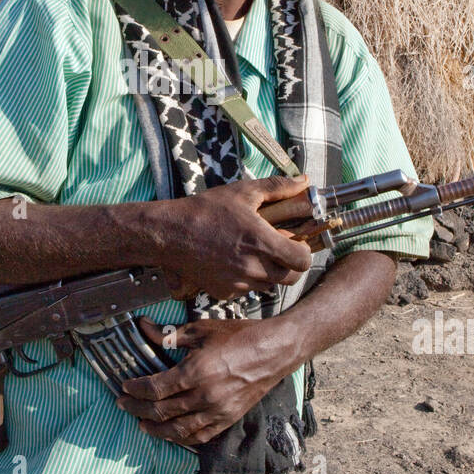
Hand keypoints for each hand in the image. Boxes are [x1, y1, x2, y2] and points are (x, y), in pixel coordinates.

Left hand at [116, 315, 295, 446]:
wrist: (274, 350)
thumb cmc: (238, 336)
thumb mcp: (201, 330)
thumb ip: (168, 335)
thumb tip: (143, 327)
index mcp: (195, 372)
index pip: (155, 389)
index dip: (136, 390)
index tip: (124, 387)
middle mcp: (204, 396)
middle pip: (162, 411)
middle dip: (138, 409)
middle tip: (124, 405)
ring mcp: (217, 411)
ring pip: (178, 430)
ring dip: (156, 429)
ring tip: (142, 424)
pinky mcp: (228, 419)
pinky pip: (200, 436)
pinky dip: (181, 438)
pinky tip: (171, 434)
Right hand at [156, 174, 312, 302]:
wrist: (170, 233)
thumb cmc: (205, 210)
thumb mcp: (243, 192)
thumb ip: (277, 187)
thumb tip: (304, 181)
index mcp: (261, 242)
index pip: (303, 261)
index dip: (303, 252)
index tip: (295, 243)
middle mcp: (253, 267)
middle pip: (291, 278)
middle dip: (290, 265)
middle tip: (278, 249)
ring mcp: (238, 283)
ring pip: (269, 285)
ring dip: (269, 273)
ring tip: (254, 254)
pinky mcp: (224, 292)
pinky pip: (247, 290)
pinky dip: (248, 280)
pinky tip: (235, 262)